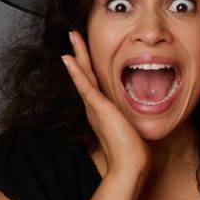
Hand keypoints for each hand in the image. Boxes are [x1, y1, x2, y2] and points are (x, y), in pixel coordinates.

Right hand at [61, 30, 150, 175]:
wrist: (130, 165)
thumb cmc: (131, 149)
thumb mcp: (129, 126)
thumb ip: (126, 118)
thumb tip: (132, 116)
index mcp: (101, 108)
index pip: (93, 80)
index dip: (88, 63)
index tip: (84, 49)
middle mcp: (94, 105)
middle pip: (85, 73)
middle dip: (80, 52)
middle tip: (73, 34)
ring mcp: (95, 106)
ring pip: (83, 74)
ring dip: (77, 54)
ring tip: (71, 36)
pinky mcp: (99, 108)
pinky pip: (85, 86)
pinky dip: (76, 72)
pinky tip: (68, 58)